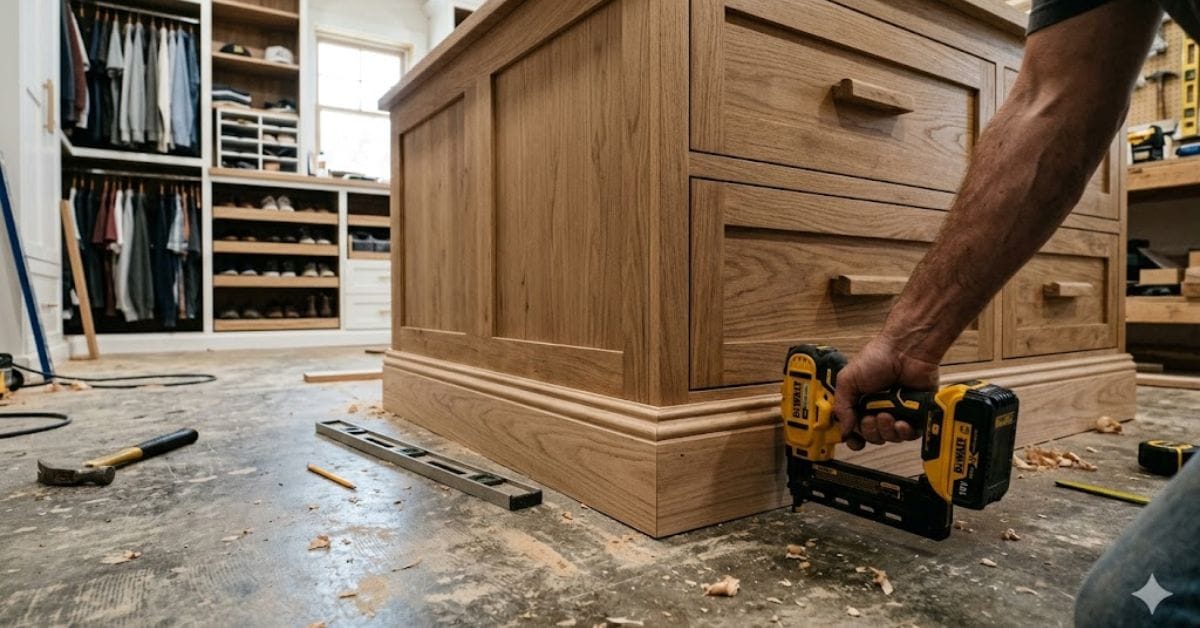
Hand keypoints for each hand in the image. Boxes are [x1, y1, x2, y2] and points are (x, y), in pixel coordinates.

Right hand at [832, 336, 939, 450]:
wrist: (906, 350)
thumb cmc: (878, 357)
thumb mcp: (847, 380)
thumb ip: (841, 407)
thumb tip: (844, 431)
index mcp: (860, 402)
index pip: (854, 428)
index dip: (854, 438)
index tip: (854, 441)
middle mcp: (878, 408)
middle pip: (872, 436)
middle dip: (870, 431)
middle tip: (871, 417)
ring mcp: (898, 412)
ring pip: (891, 437)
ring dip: (887, 430)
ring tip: (887, 415)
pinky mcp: (916, 413)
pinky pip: (910, 434)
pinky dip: (905, 432)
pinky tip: (901, 422)